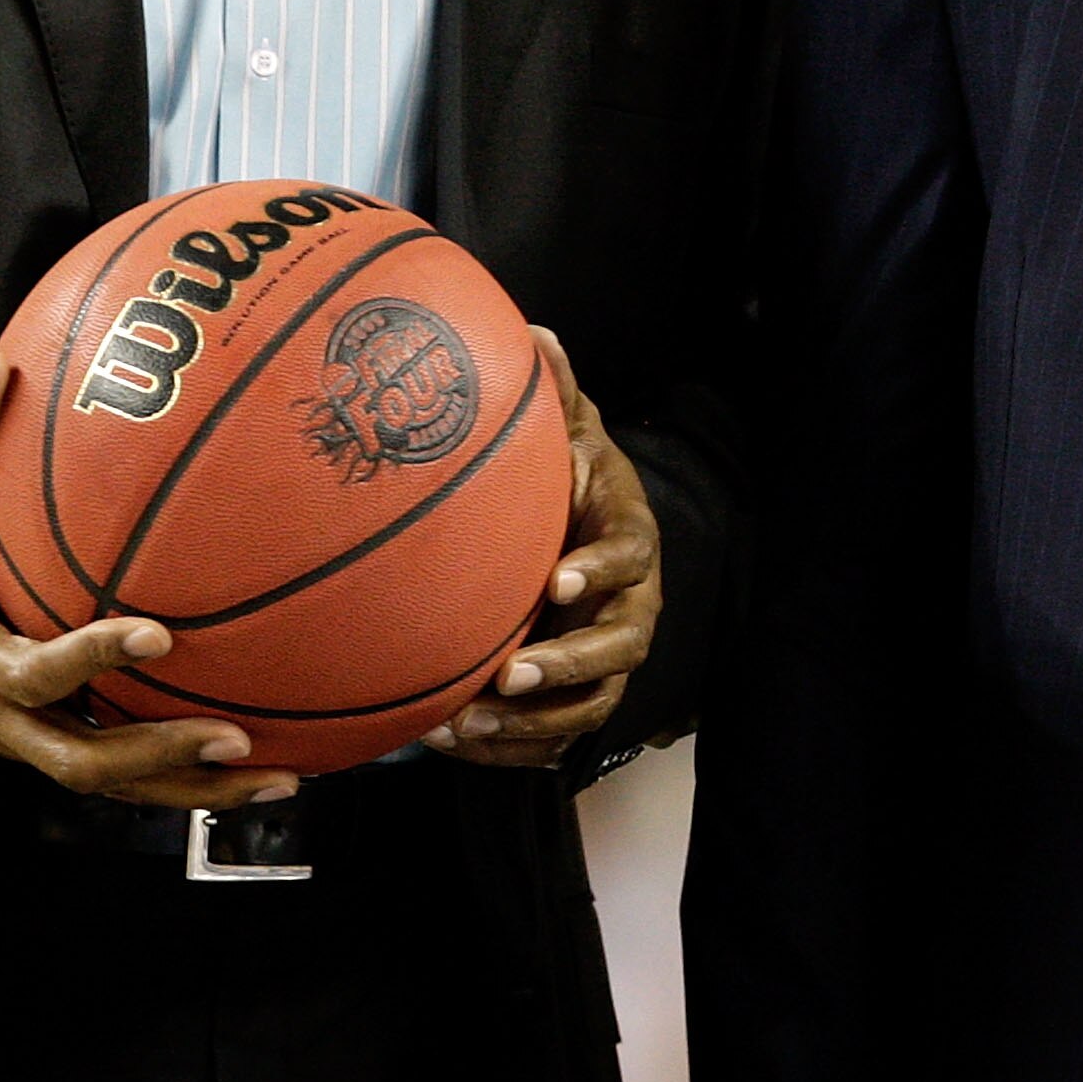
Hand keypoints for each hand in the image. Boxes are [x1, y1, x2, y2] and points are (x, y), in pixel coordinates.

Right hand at [0, 354, 299, 807]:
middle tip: (241, 741)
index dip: (94, 657)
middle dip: (163, 759)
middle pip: (81, 764)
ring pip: (101, 783)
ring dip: (184, 787)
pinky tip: (237, 760)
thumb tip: (4, 366)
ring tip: (277, 777)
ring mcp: (5, 737)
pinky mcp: (21, 739)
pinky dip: (166, 772)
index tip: (159, 631)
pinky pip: (99, 766)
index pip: (32, 673)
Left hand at [427, 329, 659, 768]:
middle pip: (618, 649)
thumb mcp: (574, 433)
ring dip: (529, 722)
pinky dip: (510, 749)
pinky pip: (555, 739)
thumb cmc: (578, 482)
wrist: (596, 538)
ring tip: (465, 724)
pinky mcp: (580, 699)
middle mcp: (631, 606)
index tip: (557, 581)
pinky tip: (451, 741)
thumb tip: (535, 332)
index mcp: (629, 542)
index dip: (598, 572)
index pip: (627, 559)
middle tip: (508, 674)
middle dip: (564, 667)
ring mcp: (609, 659)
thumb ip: (557, 393)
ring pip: (587, 706)